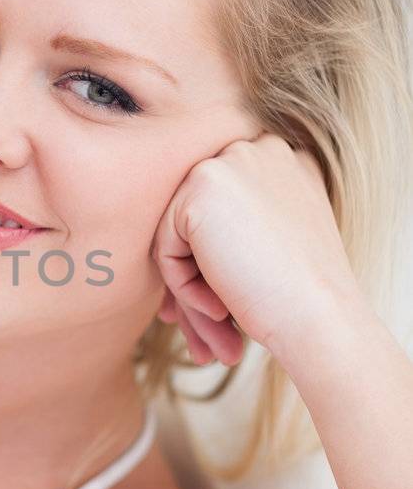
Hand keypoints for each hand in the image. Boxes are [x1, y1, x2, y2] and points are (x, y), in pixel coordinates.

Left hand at [150, 132, 360, 368]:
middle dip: (196, 282)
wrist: (322, 319)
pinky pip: (167, 246)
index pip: (220, 211)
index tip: (217, 311)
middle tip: (209, 334)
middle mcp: (257, 149)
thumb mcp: (272, 247)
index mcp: (282, 162)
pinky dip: (183, 287)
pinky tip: (220, 311)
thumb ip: (233, 229)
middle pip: (197, 221)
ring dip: (190, 292)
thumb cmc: (302, 300)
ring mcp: (230, 162)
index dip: (213, 263)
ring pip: (179, 236)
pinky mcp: (203, 186)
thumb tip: (178, 247)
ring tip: (214, 338)